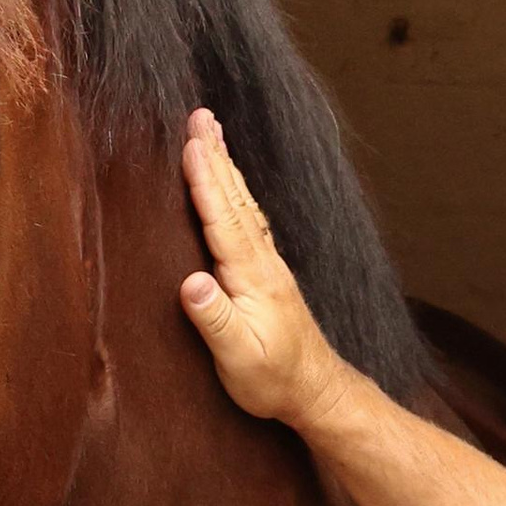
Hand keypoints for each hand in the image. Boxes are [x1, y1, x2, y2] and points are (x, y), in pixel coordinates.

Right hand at [178, 107, 344, 426]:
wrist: (315, 391)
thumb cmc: (274, 379)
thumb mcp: (239, 357)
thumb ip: (214, 319)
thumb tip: (190, 283)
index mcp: (252, 276)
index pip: (223, 219)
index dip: (206, 181)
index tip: (191, 144)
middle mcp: (263, 261)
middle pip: (236, 199)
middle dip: (216, 156)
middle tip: (200, 115)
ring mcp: (268, 264)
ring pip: (244, 204)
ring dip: (226, 166)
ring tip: (212, 133)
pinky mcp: (268, 272)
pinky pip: (247, 219)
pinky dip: (235, 192)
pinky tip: (230, 183)